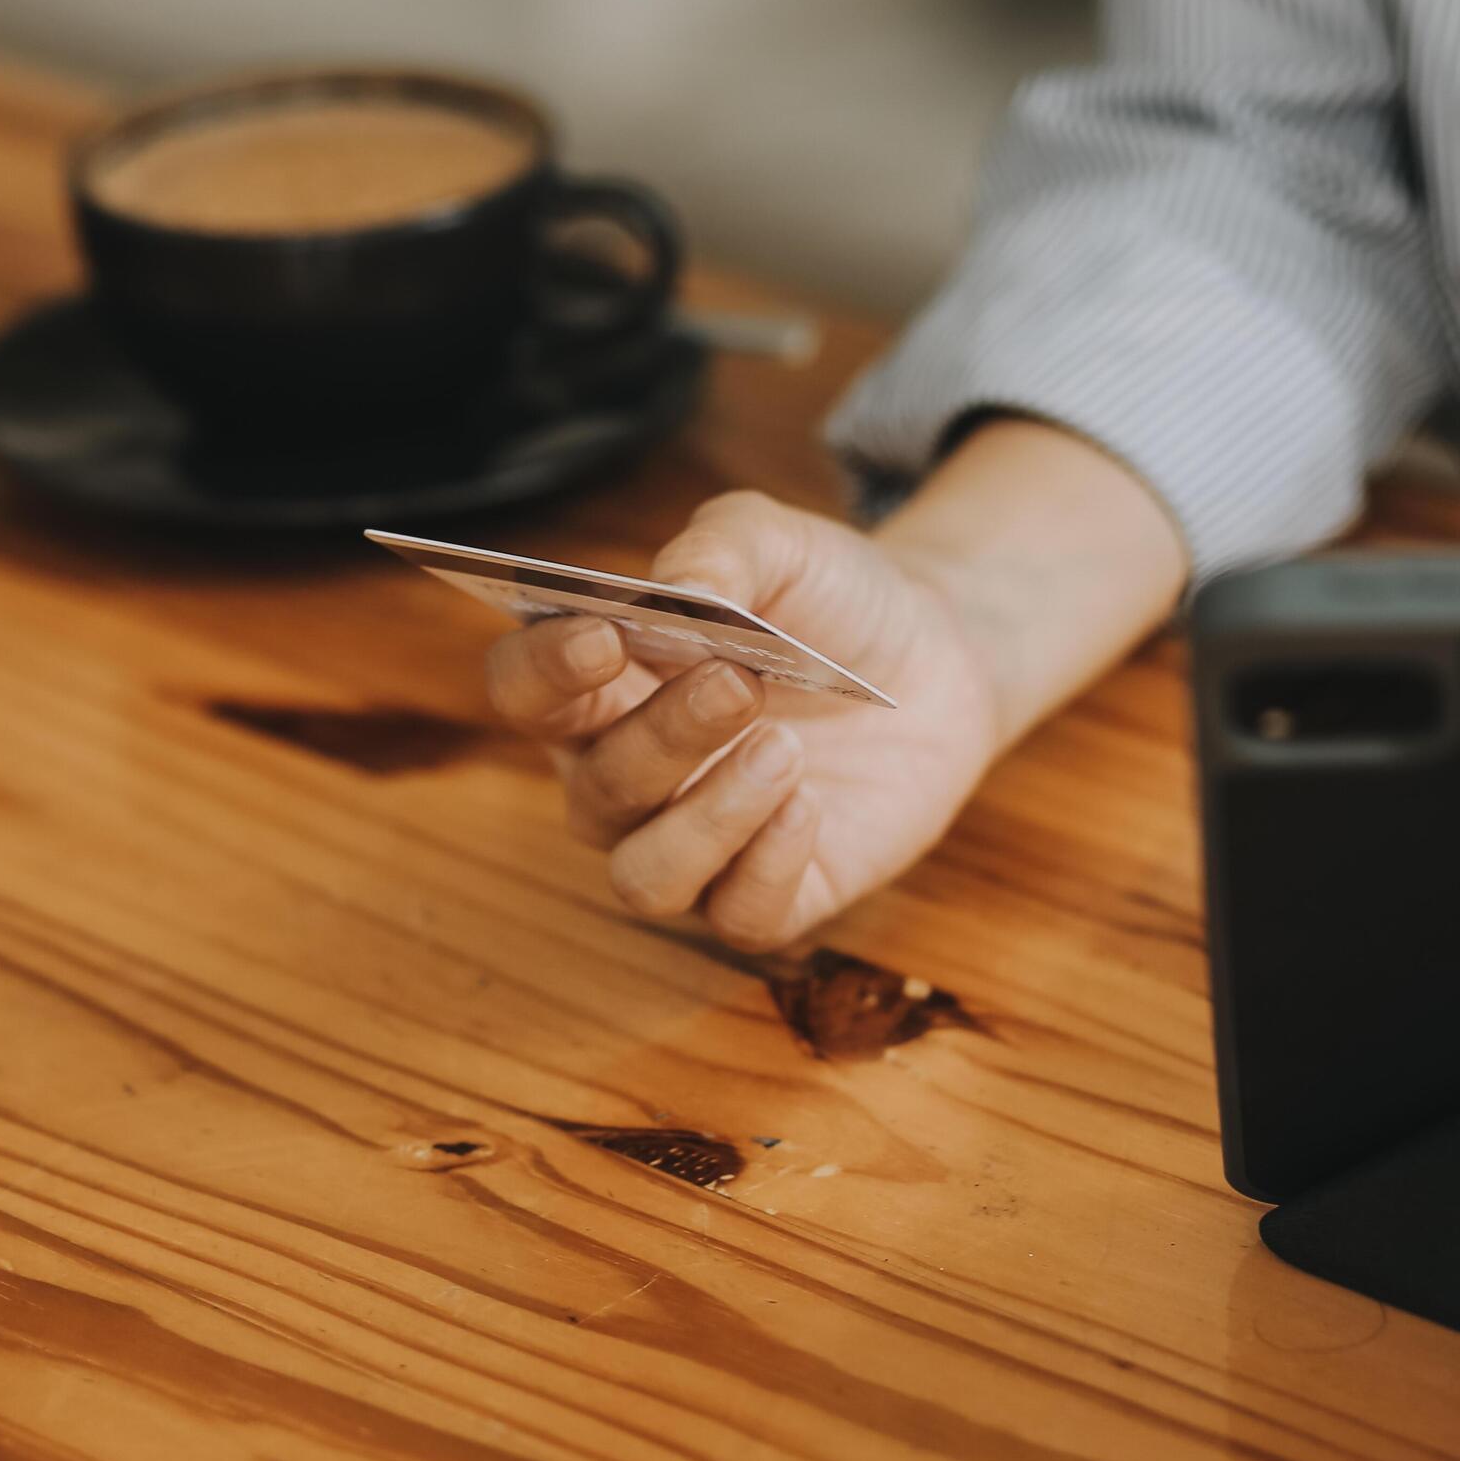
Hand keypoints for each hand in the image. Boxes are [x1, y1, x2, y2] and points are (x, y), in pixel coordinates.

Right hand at [485, 490, 1003, 948]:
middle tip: (737, 680)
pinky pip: (738, 917)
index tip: (604, 636)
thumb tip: (678, 593)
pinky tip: (809, 803)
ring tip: (784, 750)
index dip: (544, 670)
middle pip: (597, 786)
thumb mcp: (781, 543)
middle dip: (662, 735)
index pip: (524, 690)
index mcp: (601, 687)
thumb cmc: (828, 602)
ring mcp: (695, 847)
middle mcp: (627, 779)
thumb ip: (721, 548)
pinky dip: (768, 866)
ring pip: (646, 877)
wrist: (935, 656)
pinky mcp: (770, 897)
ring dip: (707, 819)